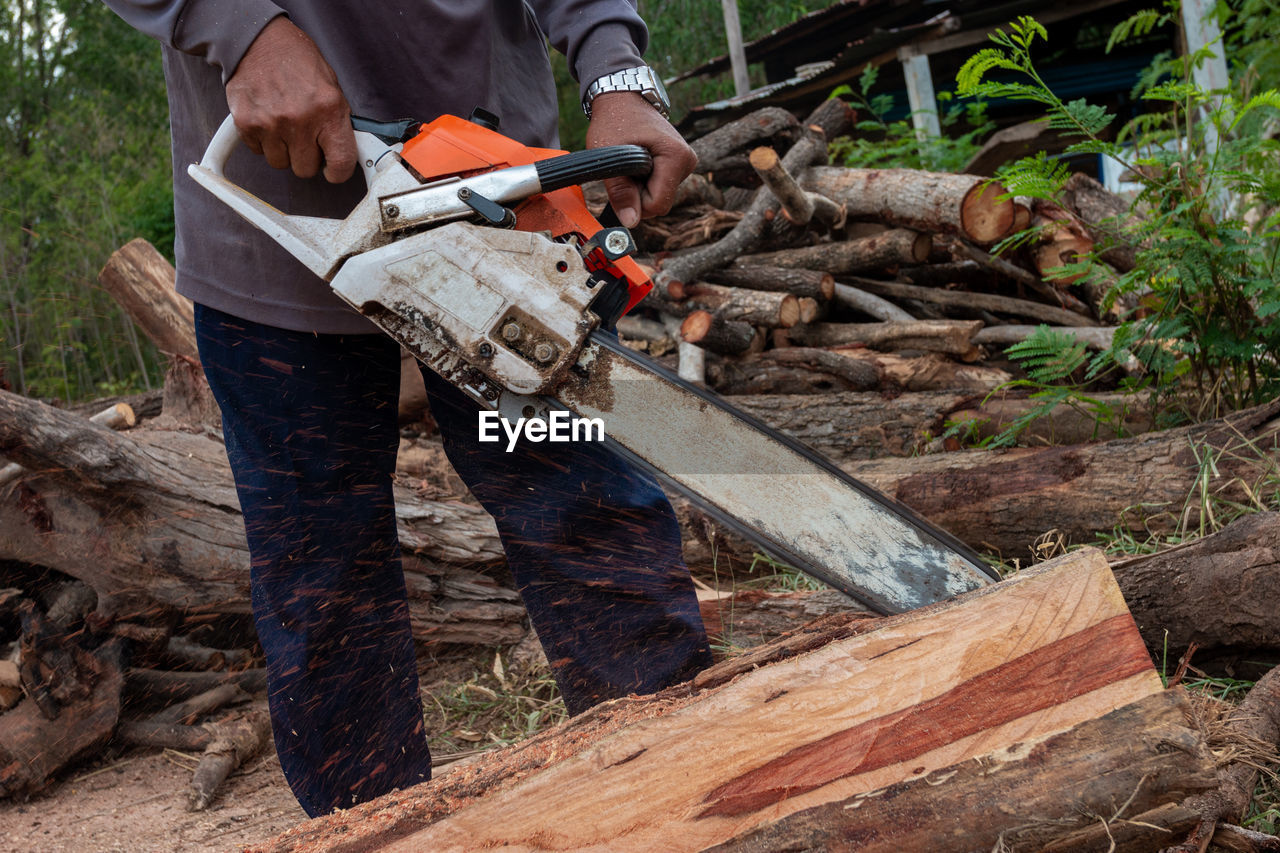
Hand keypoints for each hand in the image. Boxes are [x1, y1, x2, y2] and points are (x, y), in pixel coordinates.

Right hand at [224, 16, 355, 182]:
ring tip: (285, 125)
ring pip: (280, 164)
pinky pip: (258, 151)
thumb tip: (346, 150)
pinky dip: (263, 141)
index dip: (338, 172)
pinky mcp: (247, 123)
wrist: (258, 39)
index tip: (334, 170)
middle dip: (307, 158)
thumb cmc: (297, 60)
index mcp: (328, 110)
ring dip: (284, 151)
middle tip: (305, 138)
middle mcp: (300, 119)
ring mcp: (271, 123)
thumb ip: (337, 121)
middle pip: (306, 170)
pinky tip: (268, 120)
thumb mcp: (331, 86)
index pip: (341, 163)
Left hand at [585, 92, 696, 227]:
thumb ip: (620, 191)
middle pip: (660, 202)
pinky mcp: (679, 165)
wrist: (623, 98)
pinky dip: (645, 181)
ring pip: (659, 196)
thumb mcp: (610, 157)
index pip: (657, 204)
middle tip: (624, 168)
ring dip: (640, 187)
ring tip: (630, 162)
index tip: (622, 178)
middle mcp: (687, 162)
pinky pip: (660, 187)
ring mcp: (685, 163)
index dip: (634, 200)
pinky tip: (638, 163)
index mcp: (676, 157)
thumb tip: (630, 222)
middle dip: (637, 193)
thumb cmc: (615, 120)